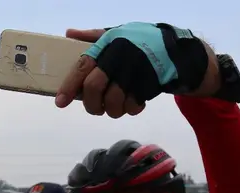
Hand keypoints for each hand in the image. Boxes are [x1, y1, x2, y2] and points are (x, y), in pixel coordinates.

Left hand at [55, 22, 219, 117]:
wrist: (179, 50)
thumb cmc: (141, 42)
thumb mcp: (119, 33)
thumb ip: (94, 36)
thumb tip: (68, 34)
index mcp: (109, 43)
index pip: (83, 66)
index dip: (69, 85)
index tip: (60, 102)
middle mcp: (121, 56)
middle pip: (94, 87)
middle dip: (91, 104)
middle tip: (95, 108)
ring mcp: (136, 71)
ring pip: (113, 102)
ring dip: (112, 110)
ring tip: (115, 107)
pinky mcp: (150, 84)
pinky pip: (133, 106)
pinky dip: (130, 109)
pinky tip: (133, 103)